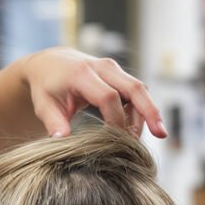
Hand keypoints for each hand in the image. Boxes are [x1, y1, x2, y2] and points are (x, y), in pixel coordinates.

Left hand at [20, 47, 166, 138]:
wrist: (49, 63)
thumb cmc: (46, 87)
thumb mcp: (44, 105)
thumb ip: (53, 122)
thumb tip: (61, 140)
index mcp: (82, 74)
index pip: (108, 97)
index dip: (116, 120)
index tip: (117, 141)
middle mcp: (102, 67)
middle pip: (134, 88)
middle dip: (149, 111)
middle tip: (161, 134)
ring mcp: (113, 68)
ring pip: (139, 89)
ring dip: (148, 112)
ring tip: (153, 136)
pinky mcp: (118, 74)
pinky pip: (136, 91)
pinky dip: (142, 108)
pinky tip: (143, 127)